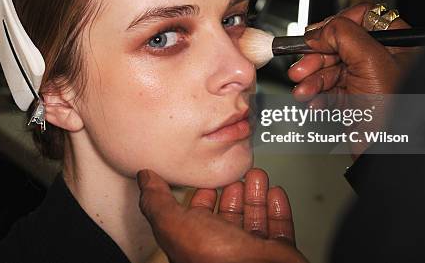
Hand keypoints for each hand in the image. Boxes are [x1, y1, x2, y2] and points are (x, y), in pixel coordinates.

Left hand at [137, 168, 308, 262]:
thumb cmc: (217, 261)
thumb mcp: (175, 225)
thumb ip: (158, 202)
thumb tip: (144, 178)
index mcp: (196, 246)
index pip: (196, 218)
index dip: (200, 197)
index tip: (207, 179)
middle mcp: (224, 251)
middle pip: (228, 217)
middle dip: (232, 191)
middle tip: (237, 172)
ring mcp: (252, 254)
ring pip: (254, 219)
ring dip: (255, 195)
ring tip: (257, 174)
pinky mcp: (279, 253)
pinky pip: (280, 227)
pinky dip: (278, 208)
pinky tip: (275, 192)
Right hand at [288, 3, 418, 156]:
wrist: (387, 155)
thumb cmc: (398, 114)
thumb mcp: (372, 63)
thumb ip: (344, 36)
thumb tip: (320, 29)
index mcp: (397, 44)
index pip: (363, 17)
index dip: (337, 24)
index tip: (317, 35)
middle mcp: (382, 59)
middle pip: (339, 44)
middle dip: (316, 57)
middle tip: (301, 66)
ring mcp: (366, 80)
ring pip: (329, 67)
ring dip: (310, 78)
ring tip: (303, 89)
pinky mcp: (352, 99)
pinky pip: (326, 88)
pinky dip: (314, 94)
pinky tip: (312, 101)